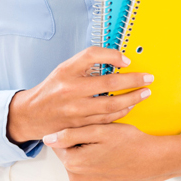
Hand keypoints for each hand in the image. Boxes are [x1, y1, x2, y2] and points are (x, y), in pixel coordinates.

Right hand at [6, 46, 153, 143]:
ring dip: (132, 98)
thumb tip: (118, 59)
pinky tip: (130, 106)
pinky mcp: (79, 126)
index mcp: (66, 71)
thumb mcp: (66, 68)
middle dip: (133, 80)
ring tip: (145, 93)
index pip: (92, 55)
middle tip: (148, 78)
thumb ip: (88, 62)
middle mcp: (70, 90)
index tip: (127, 60)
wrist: (33, 113)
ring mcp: (75, 110)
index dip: (112, 55)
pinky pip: (106, 119)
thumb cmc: (53, 88)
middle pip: (108, 84)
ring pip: (110, 105)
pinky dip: (121, 112)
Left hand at [43, 122, 178, 180]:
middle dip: (80, 141)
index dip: (73, 129)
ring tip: (106, 144)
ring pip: (79, 162)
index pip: (60, 142)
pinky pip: (90, 172)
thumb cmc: (128, 142)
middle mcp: (77, 179)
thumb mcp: (99, 131)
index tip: (87, 125)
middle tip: (100, 133)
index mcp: (74, 163)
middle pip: (69, 152)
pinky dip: (96, 163)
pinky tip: (110, 155)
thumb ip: (70, 134)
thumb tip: (48, 138)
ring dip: (88, 152)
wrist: (151, 160)